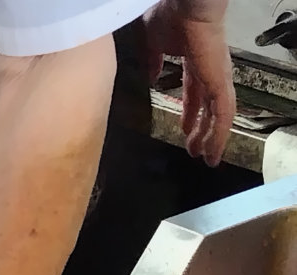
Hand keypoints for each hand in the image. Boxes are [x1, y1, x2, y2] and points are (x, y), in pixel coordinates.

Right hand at [144, 0, 235, 166]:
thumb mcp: (152, 44)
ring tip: (206, 158)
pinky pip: (224, 114)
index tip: (183, 130)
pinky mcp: (221, 82)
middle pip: (208, 108)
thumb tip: (152, 77)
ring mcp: (218, 77)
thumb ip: (153, 62)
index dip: (190, 113)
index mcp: (194, 62)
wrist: (185, 4)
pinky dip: (220, 134)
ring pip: (219, 116)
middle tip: (194, 150)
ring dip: (213, 138)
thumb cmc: (168, 16)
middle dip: (202, 130)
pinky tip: (212, 150)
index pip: (195, 94)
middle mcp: (209, 72)